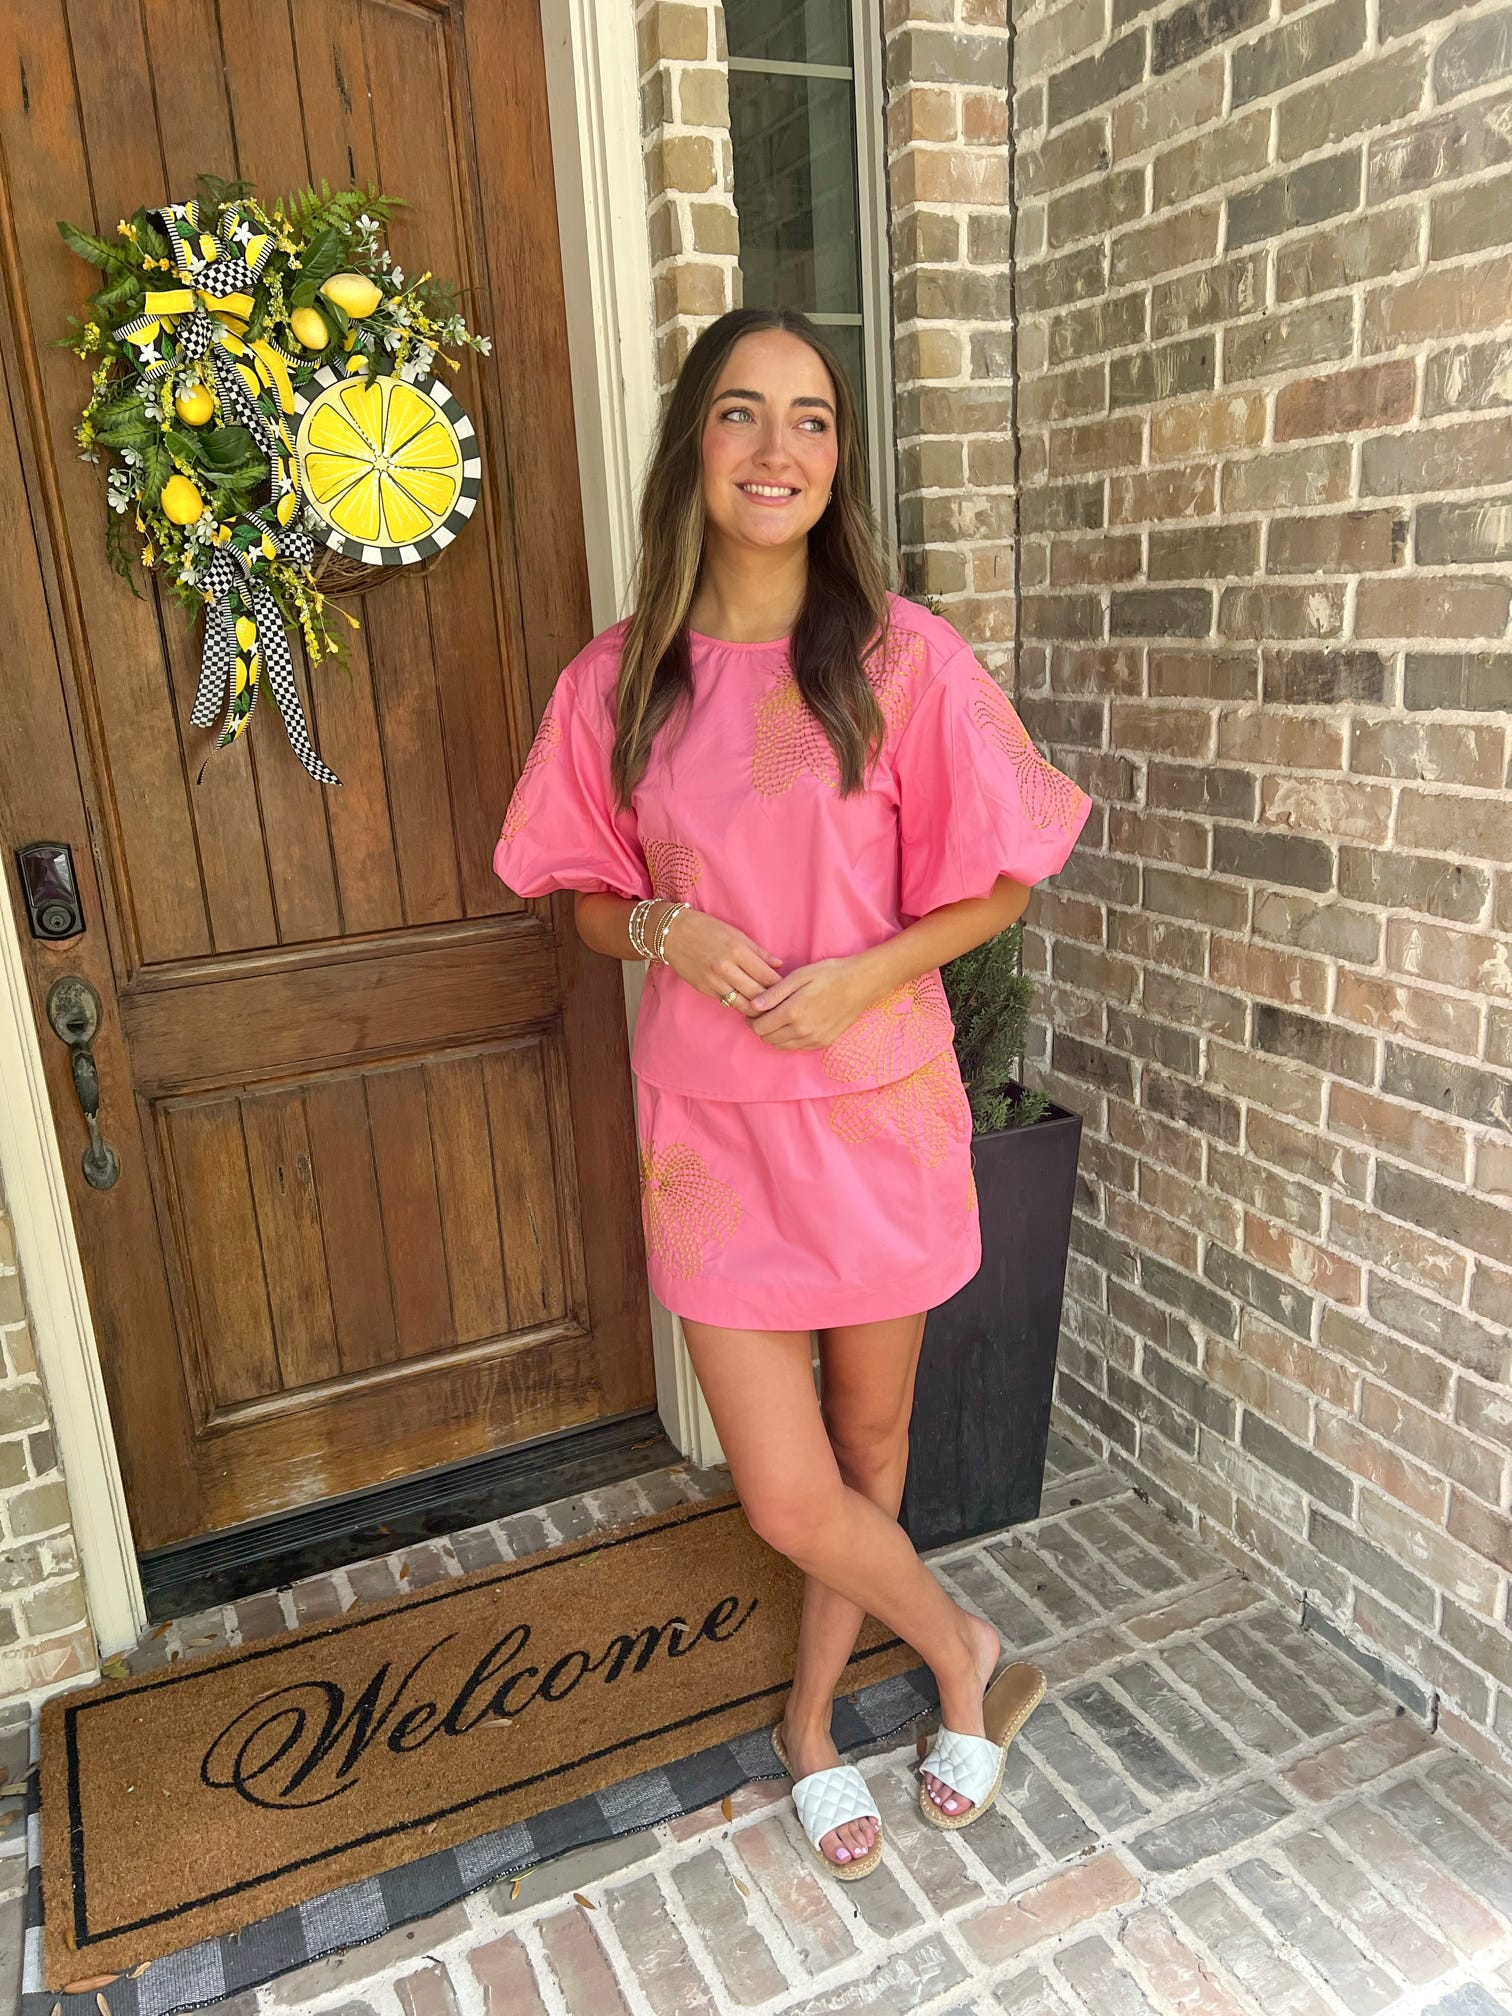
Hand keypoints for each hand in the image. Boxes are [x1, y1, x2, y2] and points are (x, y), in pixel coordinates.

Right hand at [658, 903, 784, 1009]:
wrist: (672, 933)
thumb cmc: (706, 929)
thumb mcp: (736, 934)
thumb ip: (758, 952)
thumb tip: (779, 965)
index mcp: (737, 950)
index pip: (767, 976)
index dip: (781, 986)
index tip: (789, 990)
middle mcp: (726, 968)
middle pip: (758, 994)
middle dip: (772, 1001)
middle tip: (783, 1004)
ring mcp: (714, 981)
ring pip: (743, 1004)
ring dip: (757, 1009)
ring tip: (767, 1009)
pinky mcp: (704, 989)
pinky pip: (728, 1002)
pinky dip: (740, 1005)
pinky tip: (748, 1004)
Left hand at [744, 955, 883, 1050]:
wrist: (861, 984)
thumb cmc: (830, 974)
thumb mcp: (799, 976)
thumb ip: (775, 993)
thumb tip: (753, 1006)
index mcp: (793, 1012)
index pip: (760, 1027)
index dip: (751, 1019)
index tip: (754, 1010)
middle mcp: (802, 1030)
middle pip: (768, 1039)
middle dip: (761, 1027)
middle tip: (764, 1013)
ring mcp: (814, 1039)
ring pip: (781, 1046)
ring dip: (774, 1035)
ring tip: (779, 1018)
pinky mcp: (823, 1042)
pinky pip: (797, 1048)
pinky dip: (789, 1040)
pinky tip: (794, 1024)